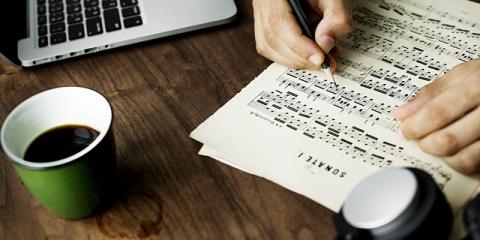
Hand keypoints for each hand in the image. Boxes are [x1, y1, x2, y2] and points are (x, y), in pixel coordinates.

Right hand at [252, 0, 352, 68]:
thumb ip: (336, 17)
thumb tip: (325, 44)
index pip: (278, 23)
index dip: (299, 46)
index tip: (320, 58)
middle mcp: (263, 2)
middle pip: (271, 38)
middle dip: (299, 57)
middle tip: (324, 64)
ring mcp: (261, 13)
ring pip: (268, 46)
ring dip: (295, 60)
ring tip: (320, 60)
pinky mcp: (265, 23)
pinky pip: (271, 46)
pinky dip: (291, 56)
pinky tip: (310, 54)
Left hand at [394, 59, 479, 176]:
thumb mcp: (464, 74)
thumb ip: (431, 94)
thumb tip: (403, 113)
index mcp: (476, 87)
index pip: (438, 113)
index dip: (416, 126)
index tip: (405, 131)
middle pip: (449, 140)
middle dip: (427, 145)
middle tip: (422, 141)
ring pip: (466, 159)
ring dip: (446, 159)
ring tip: (442, 148)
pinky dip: (467, 167)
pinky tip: (462, 154)